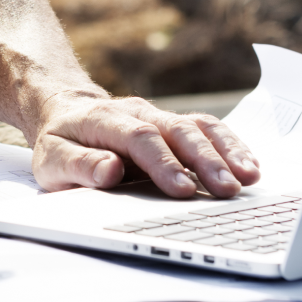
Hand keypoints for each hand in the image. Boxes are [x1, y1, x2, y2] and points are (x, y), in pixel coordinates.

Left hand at [32, 94, 260, 198]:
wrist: (69, 112)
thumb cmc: (61, 142)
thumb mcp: (51, 159)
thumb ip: (78, 166)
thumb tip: (109, 171)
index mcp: (105, 121)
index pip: (140, 138)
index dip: (163, 163)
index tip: (182, 190)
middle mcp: (139, 113)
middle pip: (179, 131)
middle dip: (206, 161)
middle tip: (227, 189)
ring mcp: (161, 117)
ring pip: (200, 127)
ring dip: (227, 152)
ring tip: (249, 177)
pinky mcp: (175, 125)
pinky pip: (208, 130)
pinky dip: (231, 146)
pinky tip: (248, 166)